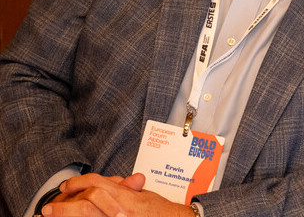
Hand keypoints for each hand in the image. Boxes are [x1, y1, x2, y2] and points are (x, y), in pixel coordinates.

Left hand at [42, 173, 193, 216]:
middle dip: (63, 207)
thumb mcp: (143, 196)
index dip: (78, 183)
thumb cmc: (161, 212)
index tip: (66, 187)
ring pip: (87, 216)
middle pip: (85, 205)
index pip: (96, 184)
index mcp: (125, 197)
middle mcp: (119, 211)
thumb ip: (127, 189)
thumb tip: (116, 183)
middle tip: (48, 209)